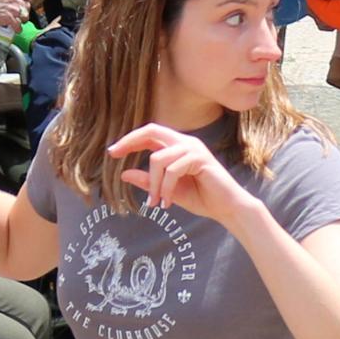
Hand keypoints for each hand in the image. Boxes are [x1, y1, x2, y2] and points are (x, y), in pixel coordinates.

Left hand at [112, 120, 260, 227]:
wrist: (227, 208)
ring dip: (153, 184)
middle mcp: (185, 142)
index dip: (130, 140)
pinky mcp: (200, 159)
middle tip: (114, 154)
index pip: (150, 134)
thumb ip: (149, 182)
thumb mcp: (167, 191)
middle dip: (130, 141)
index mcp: (178, 147)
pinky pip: (172, 170)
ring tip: (155, 203)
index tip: (112, 152)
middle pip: (152, 130)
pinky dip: (166, 188)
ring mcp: (193, 149)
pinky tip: (167, 203)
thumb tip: (124, 174)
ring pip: (158, 159)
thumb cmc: (201, 198)